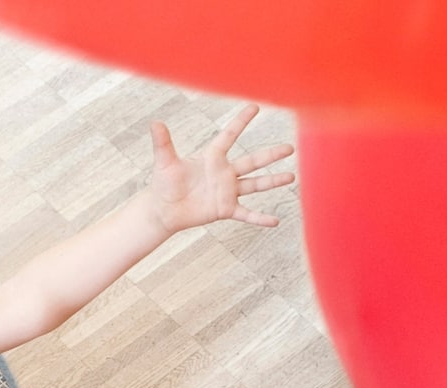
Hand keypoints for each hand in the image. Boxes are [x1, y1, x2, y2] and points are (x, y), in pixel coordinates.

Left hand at [146, 104, 295, 233]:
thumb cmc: (163, 184)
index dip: (241, 121)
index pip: (229, 135)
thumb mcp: (164, 162)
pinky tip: (275, 221)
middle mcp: (224, 172)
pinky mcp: (225, 210)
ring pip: (255, 184)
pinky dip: (260, 218)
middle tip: (291, 147)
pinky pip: (247, 214)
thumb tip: (155, 123)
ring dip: (273, 181)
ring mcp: (227, 191)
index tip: (255, 106)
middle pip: (252, 161)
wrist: (163, 210)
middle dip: (271, 154)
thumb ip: (163, 143)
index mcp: (211, 157)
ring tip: (292, 177)